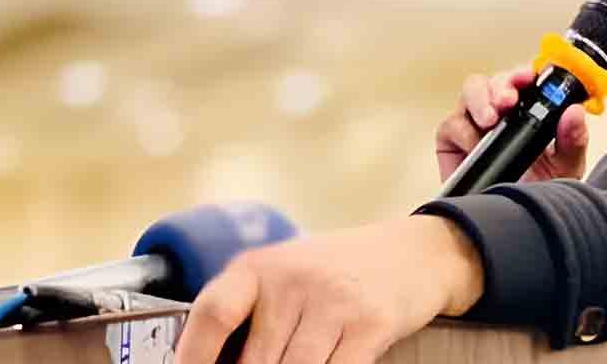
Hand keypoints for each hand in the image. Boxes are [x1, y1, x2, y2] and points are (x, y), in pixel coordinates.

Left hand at [172, 216, 483, 363]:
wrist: (413, 253)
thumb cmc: (339, 271)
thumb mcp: (288, 275)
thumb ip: (251, 313)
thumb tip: (213, 362)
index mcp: (260, 266)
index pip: (214, 313)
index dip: (192, 355)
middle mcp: (295, 279)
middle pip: (256, 361)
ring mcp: (335, 301)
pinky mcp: (371, 323)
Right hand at [436, 64, 588, 183]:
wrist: (512, 227)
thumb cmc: (537, 192)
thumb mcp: (566, 168)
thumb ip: (572, 140)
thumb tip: (574, 112)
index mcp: (531, 110)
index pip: (527, 79)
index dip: (525, 73)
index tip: (529, 78)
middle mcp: (502, 111)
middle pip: (496, 80)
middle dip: (502, 85)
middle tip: (509, 100)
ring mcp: (475, 123)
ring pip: (471, 92)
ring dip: (481, 100)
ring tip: (491, 118)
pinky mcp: (452, 140)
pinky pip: (451, 124)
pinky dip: (463, 131)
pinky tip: (476, 145)